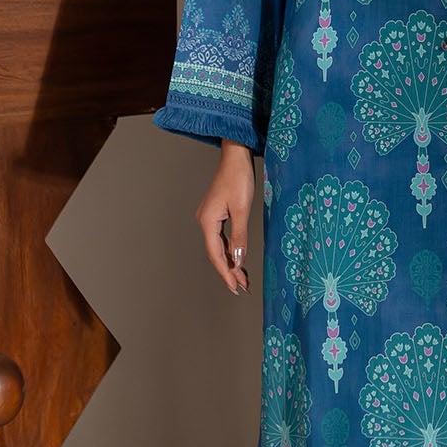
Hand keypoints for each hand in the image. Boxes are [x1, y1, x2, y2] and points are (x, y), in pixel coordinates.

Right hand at [195, 140, 254, 293]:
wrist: (236, 157)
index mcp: (207, 221)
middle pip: (215, 253)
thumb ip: (239, 237)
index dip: (225, 273)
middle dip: (228, 271)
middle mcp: (205, 221)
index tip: (234, 287)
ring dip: (231, 262)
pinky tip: (238, 259)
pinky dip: (231, 250)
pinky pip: (222, 238)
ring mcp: (210, 218)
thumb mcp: (242, 210)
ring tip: (242, 279)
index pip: (215, 254)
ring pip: (219, 246)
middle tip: (241, 288)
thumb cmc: (238, 179)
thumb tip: (238, 261)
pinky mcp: (217, 213)